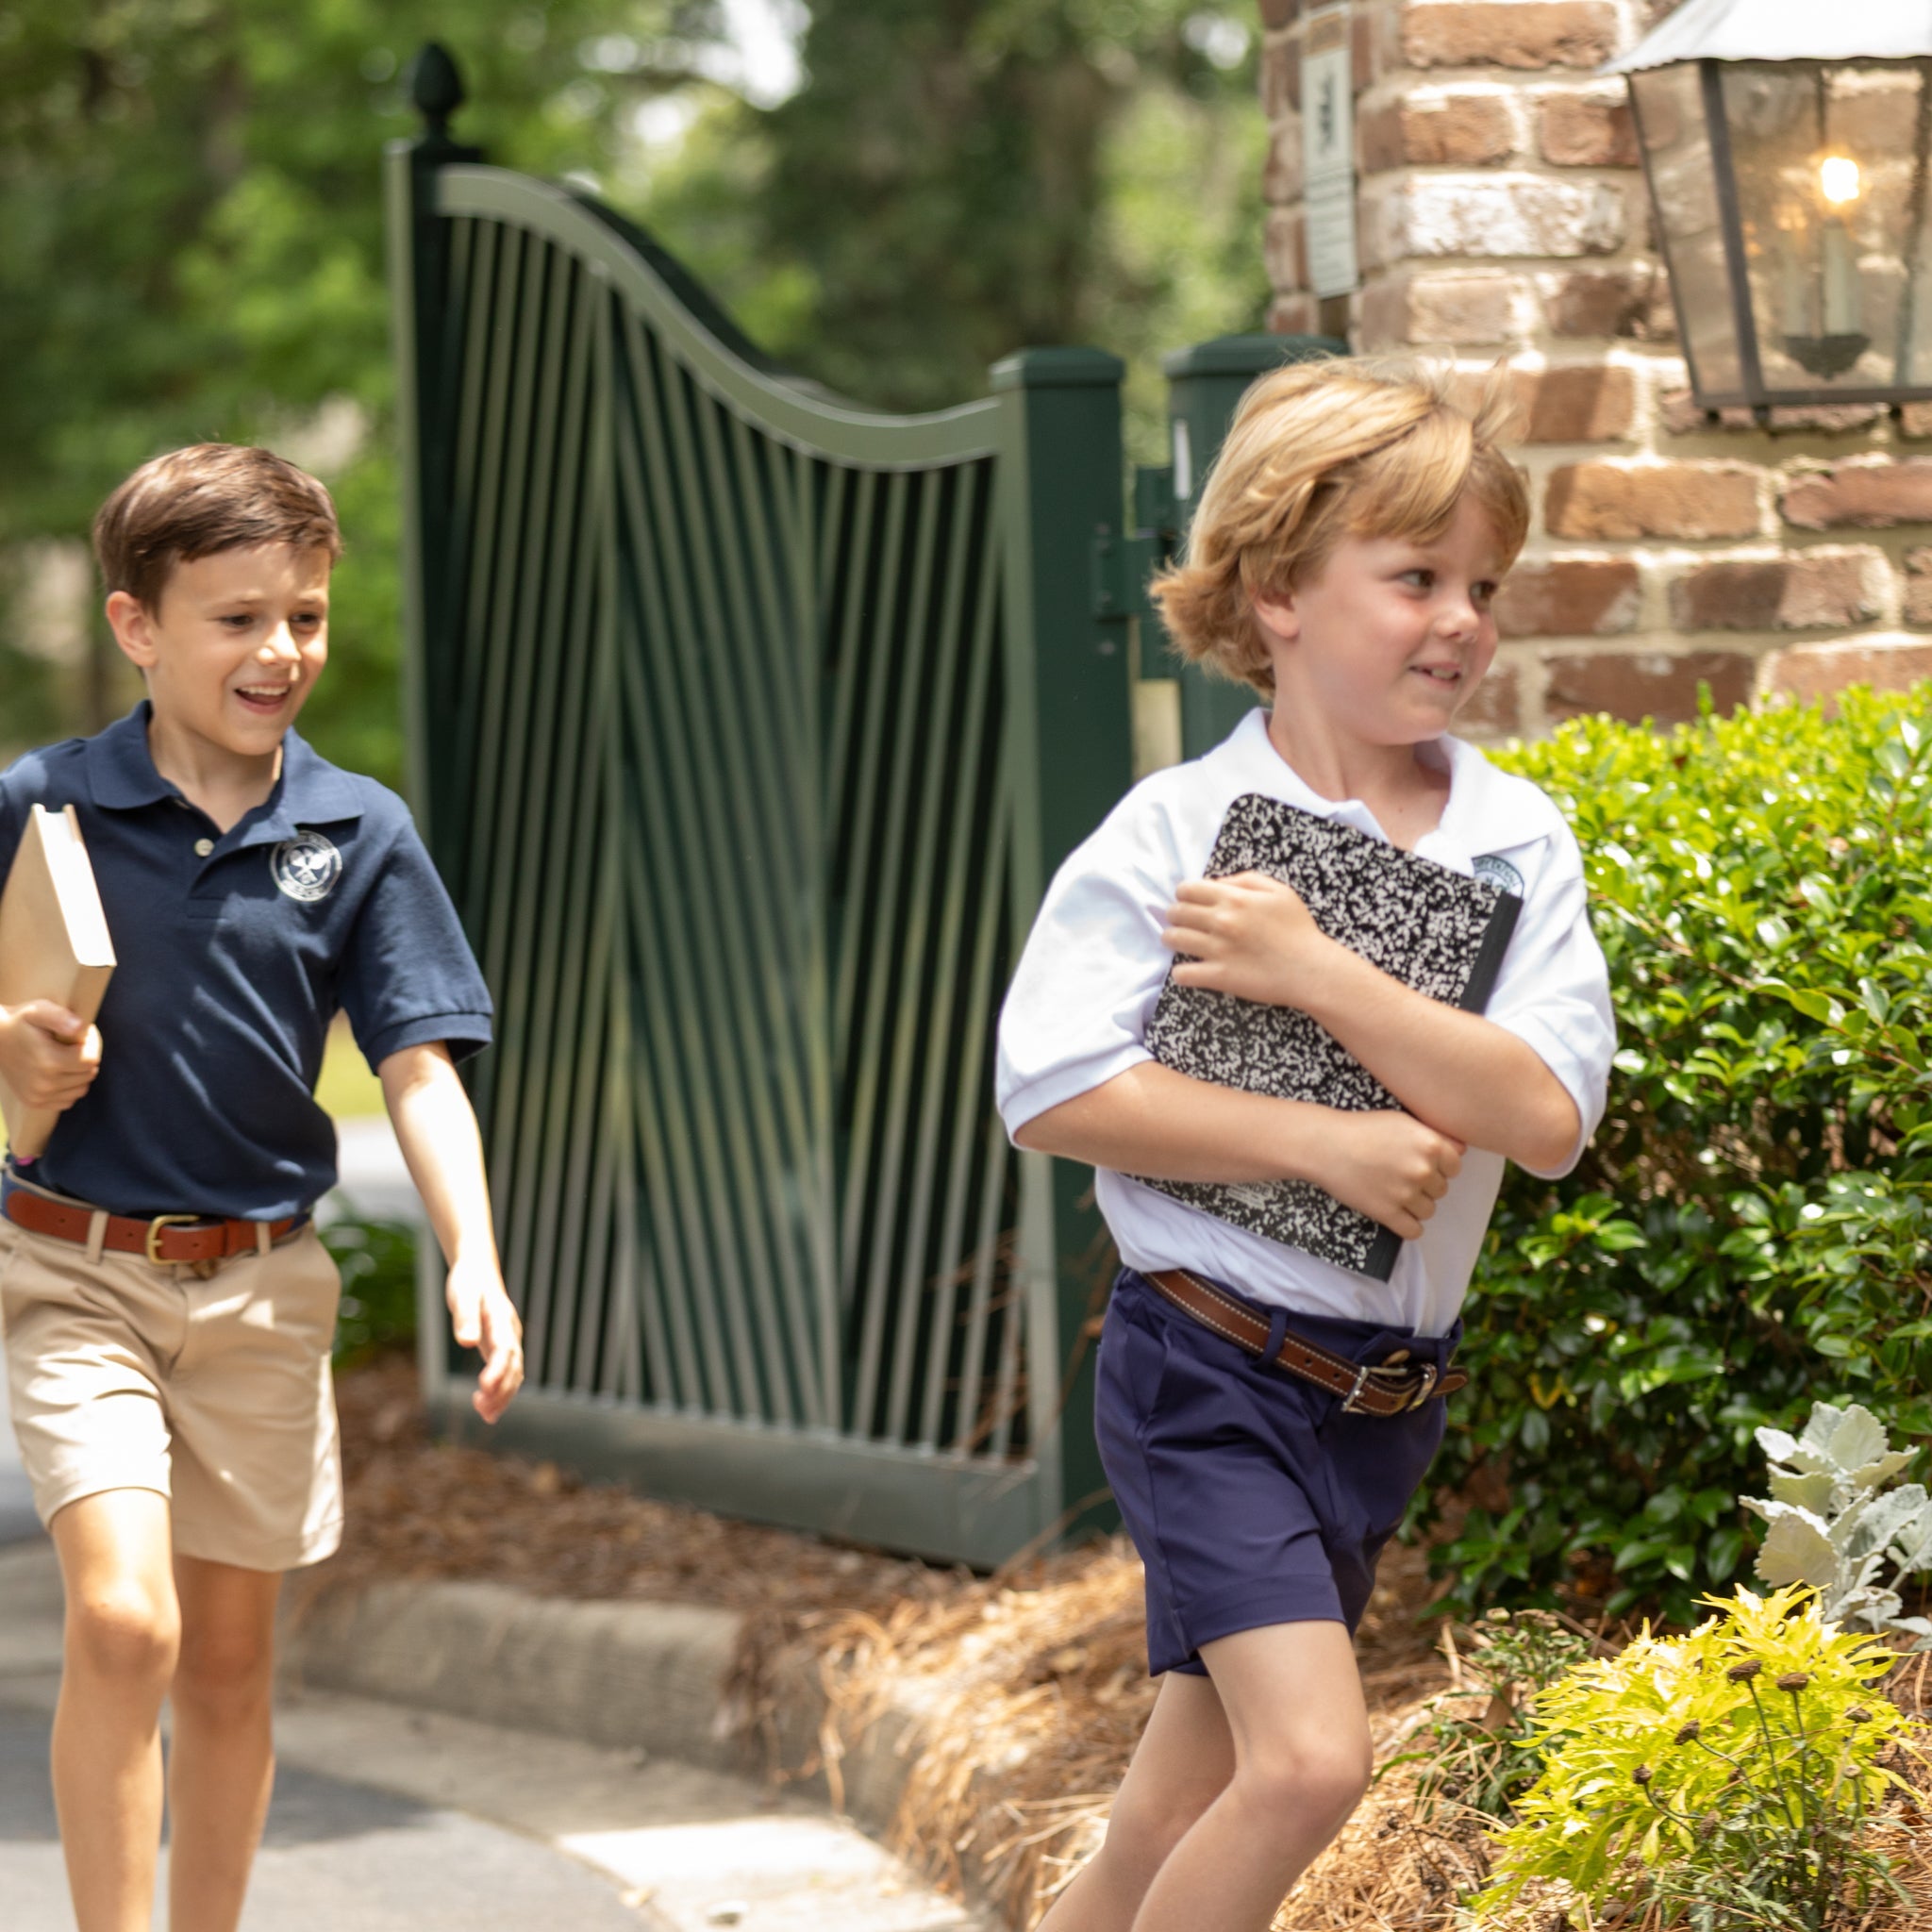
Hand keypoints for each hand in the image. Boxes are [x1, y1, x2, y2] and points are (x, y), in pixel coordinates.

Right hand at [0, 1002, 101, 1112]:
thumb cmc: (20, 1021)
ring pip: (81, 1089)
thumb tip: (80, 1027)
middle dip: (86, 1058)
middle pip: (88, 1075)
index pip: (92, 1059)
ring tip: (65, 1057)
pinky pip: (68, 1100)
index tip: (80, 1035)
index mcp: (49, 1062)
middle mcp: (44, 1084)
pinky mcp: (34, 1102)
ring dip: (79, 1074)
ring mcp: (39, 1096)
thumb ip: (60, 1017)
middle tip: (72, 1045)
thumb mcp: (38, 1010)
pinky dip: (69, 1088)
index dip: (91, 1044)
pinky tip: (58, 1073)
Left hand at [446, 1255, 524, 1422]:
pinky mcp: (500, 1347)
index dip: (498, 1370)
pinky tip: (487, 1407)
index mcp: (501, 1320)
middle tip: (484, 1411)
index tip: (485, 1388)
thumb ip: (465, 1316)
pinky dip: (500, 1391)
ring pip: (514, 1373)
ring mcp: (508, 1341)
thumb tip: (466, 1342)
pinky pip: (506, 1373)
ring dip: (503, 1395)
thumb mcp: (463, 1294)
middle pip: (514, 1366)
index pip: (505, 1349)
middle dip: (503, 1390)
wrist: (478, 1272)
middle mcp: (509, 1333)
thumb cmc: (468, 1282)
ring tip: (486, 1415)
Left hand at [1162, 873, 1333, 1006]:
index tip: (1186, 900)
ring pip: (1173, 939)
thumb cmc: (1299, 930)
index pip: (1188, 889)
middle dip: (1174, 915)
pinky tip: (1186, 971)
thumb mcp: (1280, 892)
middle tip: (1179, 920)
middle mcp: (1221, 921)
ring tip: (1177, 941)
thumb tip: (1218, 883)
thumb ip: (1247, 879)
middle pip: (1177, 913)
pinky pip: (1183, 974)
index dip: (1183, 894)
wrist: (1311, 970)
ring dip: (1171, 939)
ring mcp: (1217, 950)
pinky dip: (1181, 972)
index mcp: (1235, 899)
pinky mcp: (1218, 976)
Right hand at [1311, 1108, 1462, 1240]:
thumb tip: (1462, 1151)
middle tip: (1400, 1174)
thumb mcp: (1403, 1121)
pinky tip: (1395, 1213)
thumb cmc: (1362, 1129)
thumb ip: (1435, 1135)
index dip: (1439, 1165)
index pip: (1455, 1166)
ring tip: (1394, 1191)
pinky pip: (1414, 1231)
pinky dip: (1407, 1225)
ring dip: (1415, 1205)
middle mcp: (1423, 1170)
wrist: (1325, 1146)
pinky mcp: (1388, 1213)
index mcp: (1430, 1145)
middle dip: (1426, 1185)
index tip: (1421, 1163)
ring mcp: (1406, 1194)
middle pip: (1442, 1189)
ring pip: (1429, 1211)